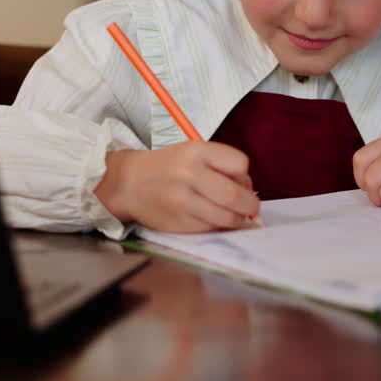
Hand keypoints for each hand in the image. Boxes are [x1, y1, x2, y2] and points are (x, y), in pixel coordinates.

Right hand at [94, 141, 259, 232]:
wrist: (130, 183)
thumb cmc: (169, 166)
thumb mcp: (194, 152)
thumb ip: (222, 166)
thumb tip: (249, 190)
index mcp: (197, 151)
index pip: (240, 164)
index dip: (244, 175)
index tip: (239, 180)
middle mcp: (189, 174)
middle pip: (236, 195)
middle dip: (251, 205)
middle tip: (251, 208)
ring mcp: (183, 201)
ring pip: (227, 217)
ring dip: (238, 219)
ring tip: (235, 215)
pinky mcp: (179, 223)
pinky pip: (211, 229)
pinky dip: (219, 226)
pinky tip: (213, 219)